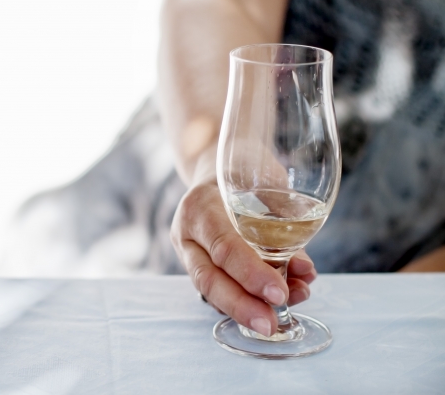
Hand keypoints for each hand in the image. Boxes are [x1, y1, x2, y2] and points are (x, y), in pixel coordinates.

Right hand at [171, 178, 316, 336]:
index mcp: (200, 206)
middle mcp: (187, 232)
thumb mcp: (266, 180)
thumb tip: (303, 269)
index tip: (279, 293)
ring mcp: (188, 250)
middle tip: (270, 324)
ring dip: (245, 307)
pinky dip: (244, 299)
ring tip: (280, 315)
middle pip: (208, 278)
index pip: (223, 246)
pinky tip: (271, 303)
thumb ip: (281, 222)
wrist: (217, 165)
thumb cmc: (244, 168)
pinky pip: (216, 289)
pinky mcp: (197, 263)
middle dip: (241, 305)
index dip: (251, 273)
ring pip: (209, 289)